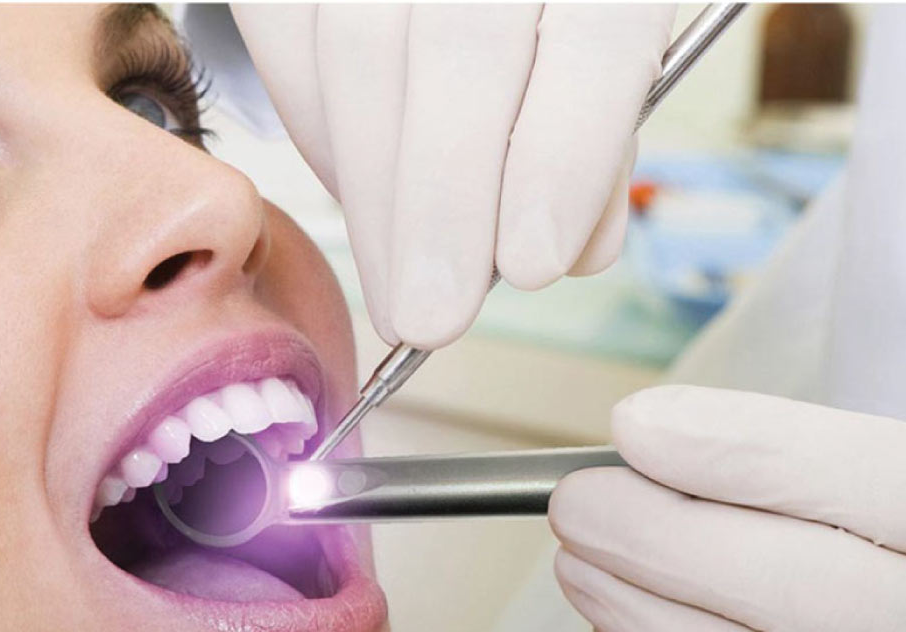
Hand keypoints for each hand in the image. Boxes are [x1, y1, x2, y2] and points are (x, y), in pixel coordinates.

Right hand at [232, 5, 674, 348]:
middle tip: (432, 317)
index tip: (535, 266)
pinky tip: (360, 194)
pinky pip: (288, 33)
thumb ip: (601, 138)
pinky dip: (318, 132)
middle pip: (459, 45)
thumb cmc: (562, 2)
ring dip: (375, 195)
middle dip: (441, 203)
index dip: (564, 156)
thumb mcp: (626, 36)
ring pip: (357, 46)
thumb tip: (565, 252)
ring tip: (398, 288)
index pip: (597, 31)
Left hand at [549, 385, 905, 631]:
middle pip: (803, 591)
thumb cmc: (872, 539)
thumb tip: (645, 431)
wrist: (898, 623)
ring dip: (642, 618)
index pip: (868, 481)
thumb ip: (784, 455)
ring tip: (579, 564)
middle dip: (659, 541)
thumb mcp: (865, 478)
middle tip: (578, 506)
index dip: (739, 450)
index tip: (634, 425)